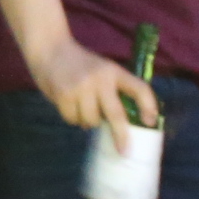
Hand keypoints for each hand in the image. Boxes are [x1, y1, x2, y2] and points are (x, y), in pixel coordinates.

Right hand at [29, 35, 157, 150]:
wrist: (48, 47)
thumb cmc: (79, 62)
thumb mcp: (101, 69)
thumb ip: (112, 88)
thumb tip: (121, 122)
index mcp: (114, 71)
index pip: (139, 88)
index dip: (148, 106)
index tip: (150, 122)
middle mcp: (100, 79)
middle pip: (116, 115)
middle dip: (121, 136)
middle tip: (124, 152)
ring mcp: (81, 87)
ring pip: (92, 120)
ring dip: (89, 121)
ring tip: (82, 108)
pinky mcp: (63, 95)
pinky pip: (73, 119)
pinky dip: (72, 118)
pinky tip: (69, 105)